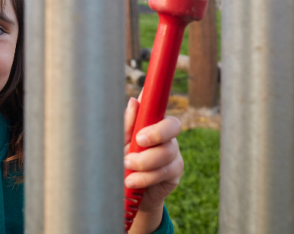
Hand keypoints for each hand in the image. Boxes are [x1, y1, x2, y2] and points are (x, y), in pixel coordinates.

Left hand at [124, 94, 183, 232]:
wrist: (125, 191)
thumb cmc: (120, 160)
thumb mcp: (119, 142)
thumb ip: (126, 125)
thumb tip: (133, 101)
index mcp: (150, 122)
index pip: (159, 105)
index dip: (154, 104)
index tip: (139, 126)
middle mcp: (165, 134)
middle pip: (173, 126)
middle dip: (155, 134)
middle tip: (137, 142)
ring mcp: (173, 153)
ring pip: (166, 152)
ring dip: (144, 161)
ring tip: (126, 166)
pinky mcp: (175, 172)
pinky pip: (164, 172)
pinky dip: (145, 177)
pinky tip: (132, 181)